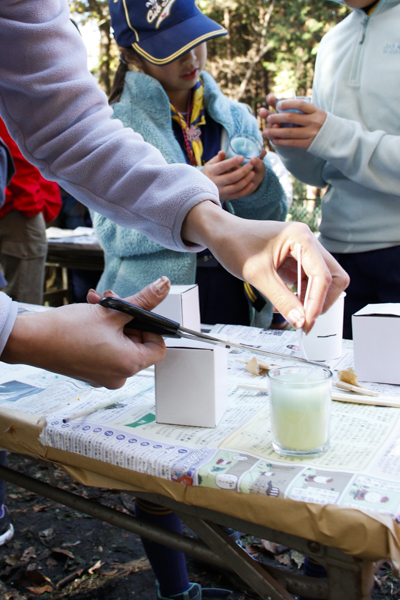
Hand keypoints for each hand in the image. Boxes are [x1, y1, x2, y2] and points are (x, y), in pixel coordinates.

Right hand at [2, 277, 170, 388]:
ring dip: (112, 321)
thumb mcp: (112, 311)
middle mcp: (119, 376)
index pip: (158, 347)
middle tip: (113, 301)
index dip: (150, 326)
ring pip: (119, 343)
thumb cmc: (68, 330)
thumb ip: (143, 300)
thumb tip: (162, 287)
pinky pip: (105, 351)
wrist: (32, 340)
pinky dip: (101, 333)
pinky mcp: (90, 371)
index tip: (138, 313)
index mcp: (129, 365)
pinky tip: (89, 316)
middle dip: (126, 318)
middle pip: (137, 343)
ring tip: (96, 304)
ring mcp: (103, 376)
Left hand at [181, 202, 348, 331]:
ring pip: (323, 280)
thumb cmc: (234, 244)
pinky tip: (291, 306)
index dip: (317, 302)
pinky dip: (304, 296)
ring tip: (297, 316)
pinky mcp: (295, 260)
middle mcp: (307, 241)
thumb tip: (300, 320)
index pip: (322, 275)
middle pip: (333, 276)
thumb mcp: (257, 275)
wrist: (221, 233)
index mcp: (300, 237)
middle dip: (323, 300)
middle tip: (306, 320)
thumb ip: (281, 299)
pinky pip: (309, 281)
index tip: (306, 322)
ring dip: (313, 300)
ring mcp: (303, 250)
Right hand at [202, 150, 264, 200]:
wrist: (202, 190)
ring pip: (236, 187)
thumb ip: (217, 158)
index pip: (223, 166)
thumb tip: (222, 152)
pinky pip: (237, 195)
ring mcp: (221, 191)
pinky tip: (251, 184)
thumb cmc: (209, 174)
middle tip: (251, 165)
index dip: (233, 162)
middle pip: (232, 177)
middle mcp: (215, 182)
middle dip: (243, 171)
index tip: (242, 157)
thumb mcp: (210, 165)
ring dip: (246, 180)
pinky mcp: (225, 198)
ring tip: (252, 173)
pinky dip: (246, 190)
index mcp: (211, 172)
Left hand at [260, 94, 326, 149]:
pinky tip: (274, 140)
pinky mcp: (308, 144)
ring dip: (275, 132)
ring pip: (289, 132)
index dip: (288, 104)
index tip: (278, 105)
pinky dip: (281, 141)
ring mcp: (311, 133)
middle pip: (292, 118)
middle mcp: (314, 121)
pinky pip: (292, 143)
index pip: (300, 104)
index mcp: (315, 111)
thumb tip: (279, 104)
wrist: (335, 137)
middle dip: (277, 118)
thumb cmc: (320, 122)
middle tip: (268, 118)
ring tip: (266, 132)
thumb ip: (302, 109)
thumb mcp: (316, 113)